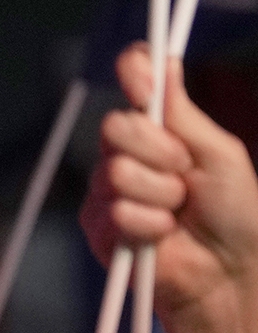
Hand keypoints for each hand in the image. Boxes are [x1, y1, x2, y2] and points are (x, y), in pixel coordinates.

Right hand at [80, 43, 257, 332]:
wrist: (227, 269)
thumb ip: (184, 113)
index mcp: (159, 128)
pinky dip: (149, 223)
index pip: (135, 83)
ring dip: (160, 194)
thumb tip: (165, 63)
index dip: (135, 71)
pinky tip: (163, 234)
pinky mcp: (98, 226)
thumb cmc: (234, 213)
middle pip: (115, 125)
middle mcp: (127, 153)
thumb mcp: (218, 153)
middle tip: (184, 171)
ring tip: (177, 212)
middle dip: (158, 149)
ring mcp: (108, 189)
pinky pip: (115, 211)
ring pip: (116, 171)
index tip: (144, 74)